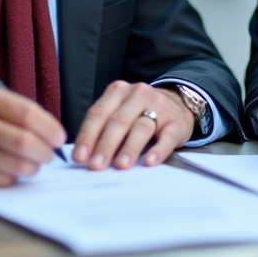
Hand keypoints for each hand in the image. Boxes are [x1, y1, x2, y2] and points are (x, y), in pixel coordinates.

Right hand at [0, 83, 64, 186]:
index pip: (27, 114)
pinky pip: (0, 179)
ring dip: (33, 166)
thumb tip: (46, 128)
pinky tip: (12, 169)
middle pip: (24, 142)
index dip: (49, 127)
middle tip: (49, 152)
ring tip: (33, 162)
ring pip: (16, 165)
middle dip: (45, 151)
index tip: (58, 136)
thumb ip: (10, 107)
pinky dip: (14, 176)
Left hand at [72, 81, 194, 169]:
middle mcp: (137, 95)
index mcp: (117, 91)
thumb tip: (84, 156)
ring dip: (129, 148)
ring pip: (141, 127)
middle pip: (118, 121)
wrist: (178, 103)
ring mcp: (159, 107)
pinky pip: (167, 137)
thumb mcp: (120, 111)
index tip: (79, 157)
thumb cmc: (140, 113)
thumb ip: (103, 128)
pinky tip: (150, 162)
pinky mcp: (176, 123)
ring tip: (120, 165)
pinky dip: (158, 150)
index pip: (98, 113)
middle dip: (105, 145)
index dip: (87, 136)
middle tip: (96, 165)